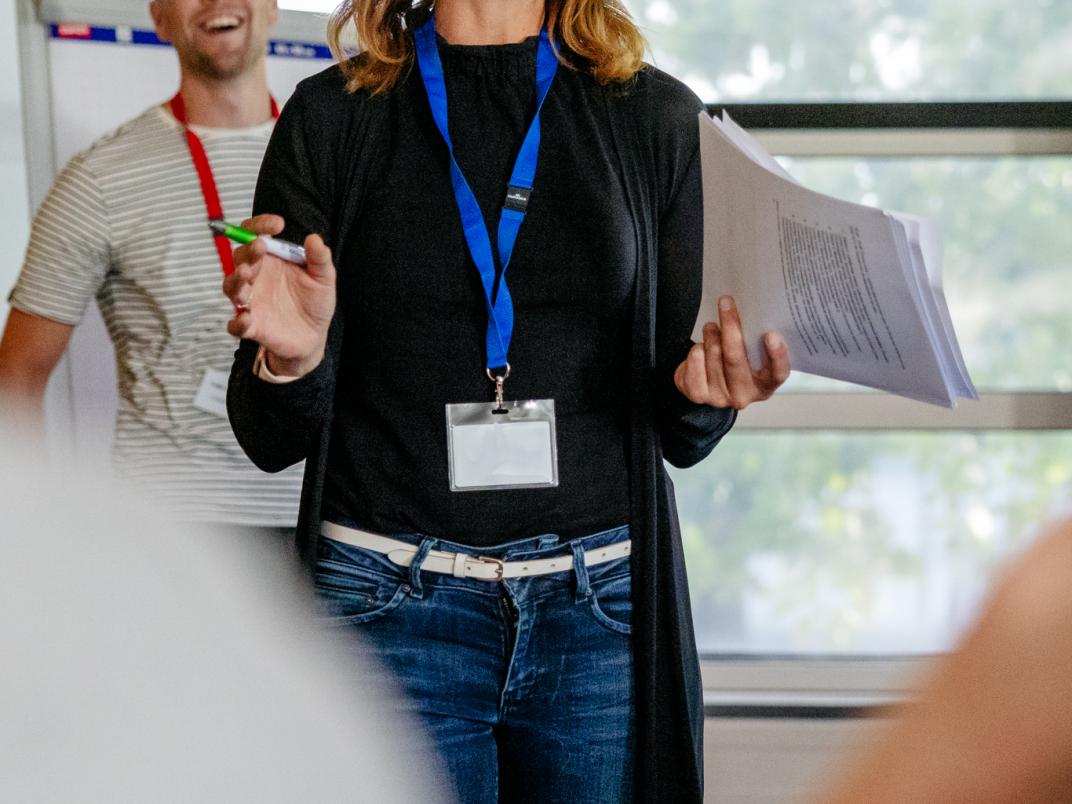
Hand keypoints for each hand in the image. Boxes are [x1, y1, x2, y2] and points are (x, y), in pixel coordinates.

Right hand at [223, 214, 335, 376]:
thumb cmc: (314, 303)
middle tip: (260, 247)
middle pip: (240, 257)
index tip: (278, 224)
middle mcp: (256, 277)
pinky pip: (236, 325)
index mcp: (271, 260)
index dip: (260, 225)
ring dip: (236, 279)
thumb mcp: (323, 279)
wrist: (314, 337)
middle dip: (248, 251)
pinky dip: (237, 322)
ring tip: (246, 273)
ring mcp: (251, 301)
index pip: (255, 235)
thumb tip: (314, 238)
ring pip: (232, 286)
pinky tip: (247, 318)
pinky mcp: (252, 326)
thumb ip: (320, 259)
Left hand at [674, 295, 789, 409]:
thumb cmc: (736, 362)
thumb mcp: (752, 355)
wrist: (707, 384)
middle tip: (726, 302)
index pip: (777, 374)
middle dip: (730, 325)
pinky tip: (701, 348)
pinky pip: (695, 360)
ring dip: (711, 334)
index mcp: (765, 385)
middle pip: (735, 358)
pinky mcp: (697, 393)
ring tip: (712, 327)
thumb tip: (751, 309)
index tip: (771, 334)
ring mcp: (719, 397)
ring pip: (713, 354)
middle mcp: (743, 395)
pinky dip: (696, 347)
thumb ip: (755, 341)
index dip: (776, 355)